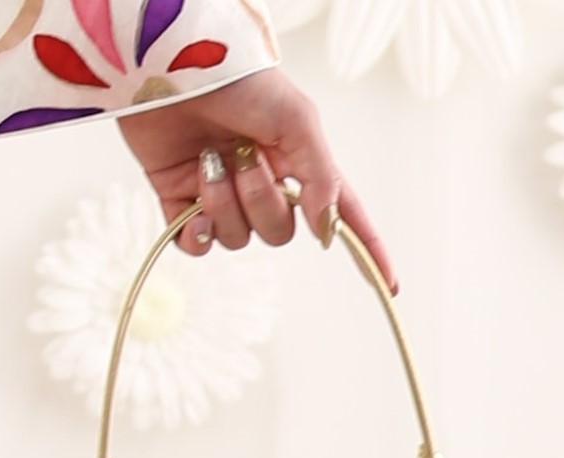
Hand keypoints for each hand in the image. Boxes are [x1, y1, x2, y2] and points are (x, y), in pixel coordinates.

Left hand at [118, 68, 396, 291]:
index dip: (366, 250)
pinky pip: (197, 248)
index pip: (342, 216)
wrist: (174, 67)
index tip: (389, 284)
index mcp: (299, 165)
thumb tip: (326, 231)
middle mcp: (265, 186)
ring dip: (223, 205)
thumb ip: (320, 178)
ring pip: (237, 240)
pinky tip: (191, 207)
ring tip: (209, 161)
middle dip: (261, 203)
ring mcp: (224, 198)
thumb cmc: (240, 81)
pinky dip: (195, 235)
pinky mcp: (182, 204)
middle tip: (243, 159)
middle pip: (279, 233)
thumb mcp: (297, 120)